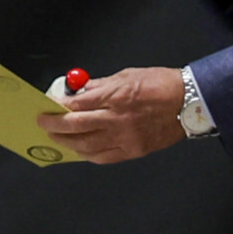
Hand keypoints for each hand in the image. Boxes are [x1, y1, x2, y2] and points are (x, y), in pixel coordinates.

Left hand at [36, 67, 186, 163]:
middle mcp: (118, 120)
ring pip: (87, 146)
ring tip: (57, 138)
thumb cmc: (159, 84)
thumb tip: (77, 92)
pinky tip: (79, 150)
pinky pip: (104, 157)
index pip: (77, 105)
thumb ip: (100, 86)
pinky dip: (88, 154)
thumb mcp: (125, 76)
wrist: (188, 103)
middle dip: (55, 126)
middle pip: (77, 127)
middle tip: (44, 124)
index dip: (58, 107)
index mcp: (116, 96)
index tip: (46, 106)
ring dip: (68, 143)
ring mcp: (126, 138)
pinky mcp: (134, 151)